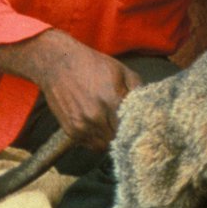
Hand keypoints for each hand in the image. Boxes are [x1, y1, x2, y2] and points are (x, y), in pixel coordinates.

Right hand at [0, 29, 141, 150]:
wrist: (56, 63)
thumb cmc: (92, 64)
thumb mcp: (121, 70)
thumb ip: (138, 89)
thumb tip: (150, 105)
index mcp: (112, 100)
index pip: (132, 127)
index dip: (137, 128)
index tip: (141, 126)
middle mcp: (96, 117)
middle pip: (120, 139)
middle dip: (125, 134)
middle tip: (128, 128)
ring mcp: (82, 126)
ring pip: (106, 145)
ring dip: (111, 138)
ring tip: (113, 126)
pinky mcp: (71, 131)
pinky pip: (91, 145)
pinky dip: (97, 139)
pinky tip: (99, 126)